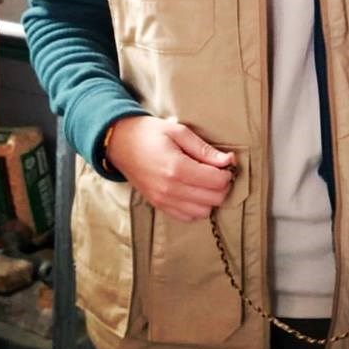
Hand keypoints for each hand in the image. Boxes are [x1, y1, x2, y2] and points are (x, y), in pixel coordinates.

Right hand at [106, 116, 235, 221]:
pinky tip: (195, 190)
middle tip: (218, 170)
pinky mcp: (159, 206)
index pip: (217, 182)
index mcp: (177, 168)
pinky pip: (187, 217)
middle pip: (214, 199)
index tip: (225, 162)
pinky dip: (197, 207)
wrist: (121, 144)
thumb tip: (228, 160)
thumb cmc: (150, 134)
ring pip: (203, 212)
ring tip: (206, 180)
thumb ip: (204, 149)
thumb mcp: (179, 132)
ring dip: (211, 198)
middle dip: (222, 185)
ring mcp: (163, 200)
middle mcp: (170, 189)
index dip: (227, 172)